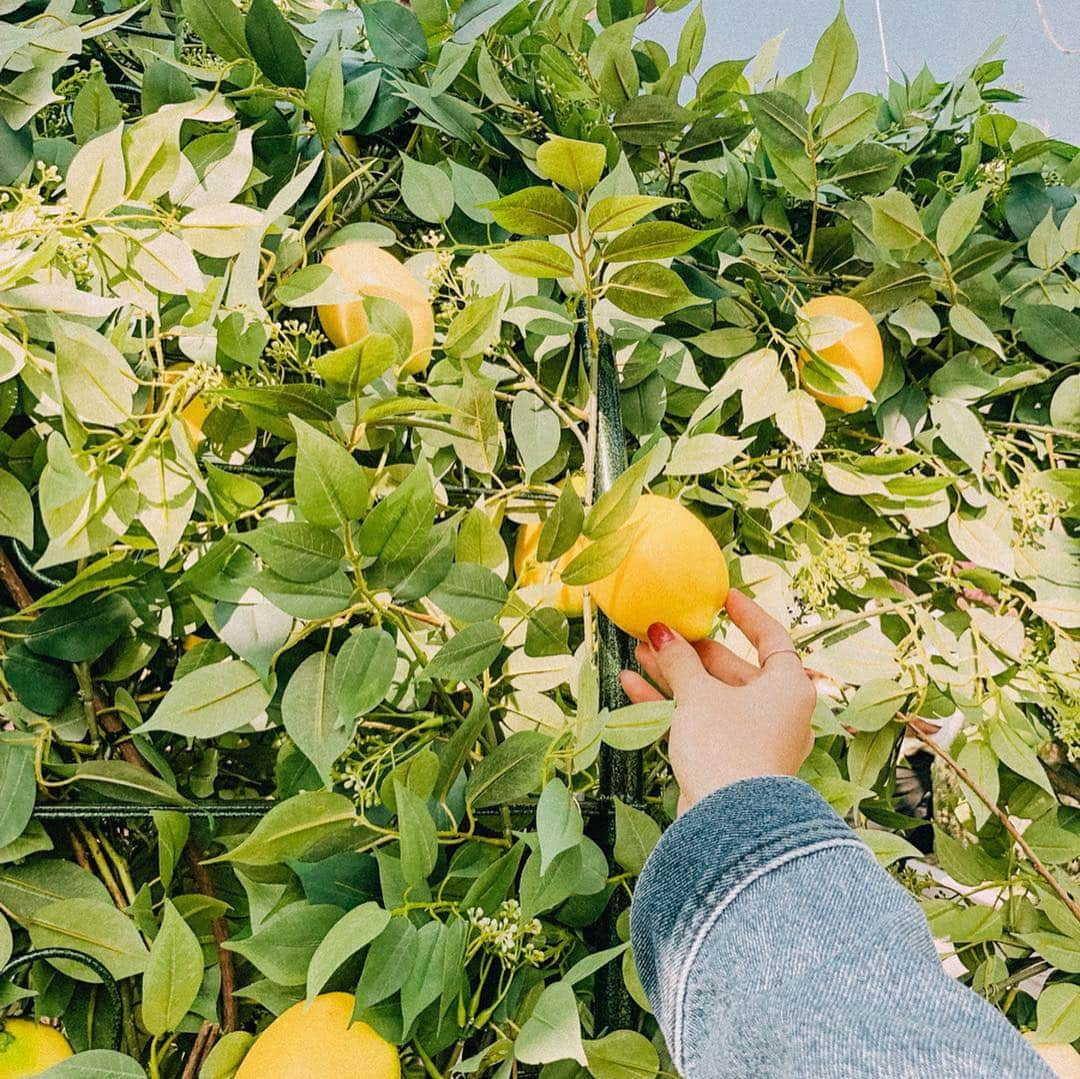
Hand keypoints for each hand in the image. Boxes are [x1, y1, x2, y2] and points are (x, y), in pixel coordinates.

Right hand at [620, 589, 816, 814]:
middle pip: (732, 668)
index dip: (746, 615)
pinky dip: (673, 705)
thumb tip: (662, 629)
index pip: (772, 638)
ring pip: (711, 695)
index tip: (721, 597)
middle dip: (690, 650)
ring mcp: (754, 737)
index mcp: (788, 687)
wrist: (727, 824)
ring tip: (638, 654)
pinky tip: (633, 687)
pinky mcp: (730, 759)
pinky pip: (701, 721)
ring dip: (674, 676)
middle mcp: (778, 711)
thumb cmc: (726, 747)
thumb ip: (679, 659)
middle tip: (658, 632)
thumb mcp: (699, 694)